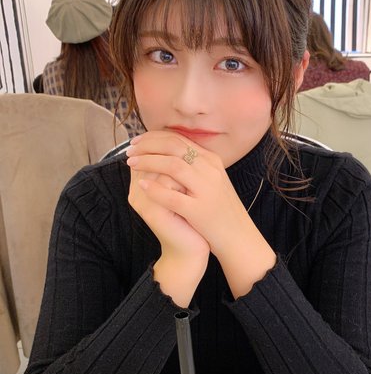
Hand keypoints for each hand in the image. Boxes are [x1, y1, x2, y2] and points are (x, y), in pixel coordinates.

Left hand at [126, 130, 275, 298]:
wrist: (238, 236)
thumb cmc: (221, 210)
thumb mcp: (213, 179)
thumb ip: (196, 164)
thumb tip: (170, 149)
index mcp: (212, 161)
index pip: (179, 139)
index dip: (154, 137)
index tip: (138, 142)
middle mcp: (210, 170)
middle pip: (174, 147)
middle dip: (147, 146)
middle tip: (130, 151)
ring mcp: (206, 189)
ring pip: (172, 165)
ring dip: (148, 161)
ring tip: (132, 163)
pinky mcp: (200, 210)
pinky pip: (173, 196)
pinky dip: (155, 189)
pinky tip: (142, 185)